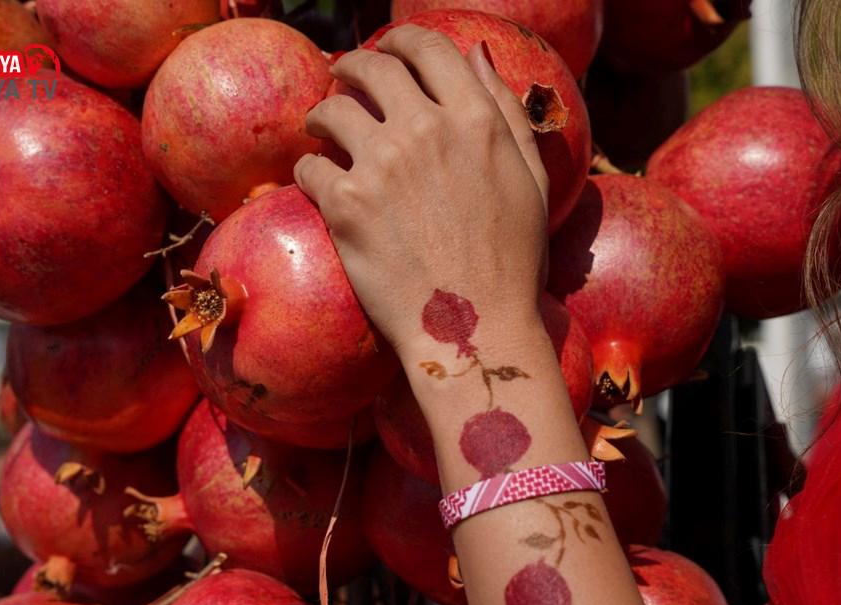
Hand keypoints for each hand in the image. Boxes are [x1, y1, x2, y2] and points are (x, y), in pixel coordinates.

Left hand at [295, 25, 548, 355]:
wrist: (474, 328)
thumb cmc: (511, 261)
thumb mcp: (531, 179)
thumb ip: (504, 110)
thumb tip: (475, 54)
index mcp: (474, 119)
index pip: (426, 46)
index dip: (400, 39)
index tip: (387, 48)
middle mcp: (426, 130)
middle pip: (371, 68)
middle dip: (352, 66)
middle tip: (343, 78)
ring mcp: (381, 166)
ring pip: (331, 110)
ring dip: (322, 112)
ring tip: (320, 125)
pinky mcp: (345, 206)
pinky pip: (309, 166)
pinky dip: (309, 170)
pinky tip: (318, 182)